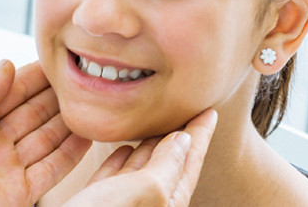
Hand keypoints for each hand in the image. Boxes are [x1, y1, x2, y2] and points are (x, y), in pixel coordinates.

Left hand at [0, 60, 91, 206]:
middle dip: (57, 94)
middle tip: (82, 76)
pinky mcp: (18, 193)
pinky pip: (52, 170)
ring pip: (47, 137)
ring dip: (68, 120)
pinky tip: (87, 135)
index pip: (11, 90)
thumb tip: (5, 67)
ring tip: (91, 101)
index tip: (59, 60)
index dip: (35, 76)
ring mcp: (6, 167)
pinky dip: (72, 153)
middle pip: (34, 111)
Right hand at [63, 109, 217, 206]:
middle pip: (169, 165)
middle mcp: (149, 206)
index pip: (190, 163)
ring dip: (149, 146)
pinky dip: (121, 160)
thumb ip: (167, 165)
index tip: (209, 111)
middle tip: (187, 111)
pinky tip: (123, 148)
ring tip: (157, 124)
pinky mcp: (98, 204)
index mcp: (167, 204)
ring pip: (141, 170)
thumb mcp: (145, 191)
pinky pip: (115, 179)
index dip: (200, 135)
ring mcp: (123, 206)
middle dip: (178, 138)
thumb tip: (182, 140)